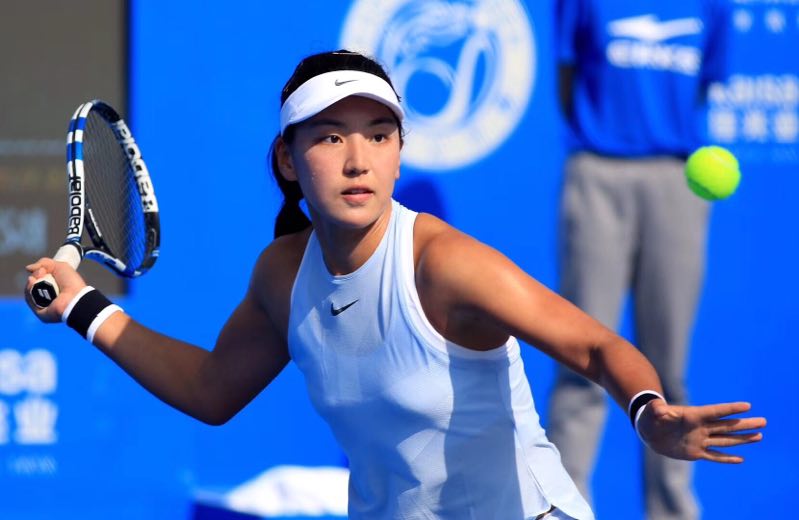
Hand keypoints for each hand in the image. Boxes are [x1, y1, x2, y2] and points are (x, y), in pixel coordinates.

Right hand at [25, 257, 87, 322]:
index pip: (40, 280)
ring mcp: (44, 305)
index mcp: (55, 288)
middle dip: (34, 277)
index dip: (38, 274)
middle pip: (33, 285)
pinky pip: (30, 300)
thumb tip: (28, 268)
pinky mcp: (40, 313)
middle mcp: (49, 297)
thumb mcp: (59, 266)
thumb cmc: (71, 282)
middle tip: (42, 272)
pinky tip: (32, 283)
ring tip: (37, 278)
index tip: (42, 270)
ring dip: (31, 283)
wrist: (75, 296)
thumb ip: (44, 263)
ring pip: (30, 292)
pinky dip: (29, 291)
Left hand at [638, 400, 765, 462]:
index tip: (747, 406)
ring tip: (759, 436)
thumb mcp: (652, 411)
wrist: (648, 430)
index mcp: (692, 416)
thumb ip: (657, 408)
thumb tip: (658, 408)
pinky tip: (741, 459)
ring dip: (741, 439)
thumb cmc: (650, 417)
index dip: (730, 409)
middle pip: (726, 426)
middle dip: (744, 424)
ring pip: (725, 440)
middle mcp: (700, 428)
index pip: (714, 412)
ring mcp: (699, 440)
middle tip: (763, 421)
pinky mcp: (695, 452)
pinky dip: (726, 458)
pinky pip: (714, 456)